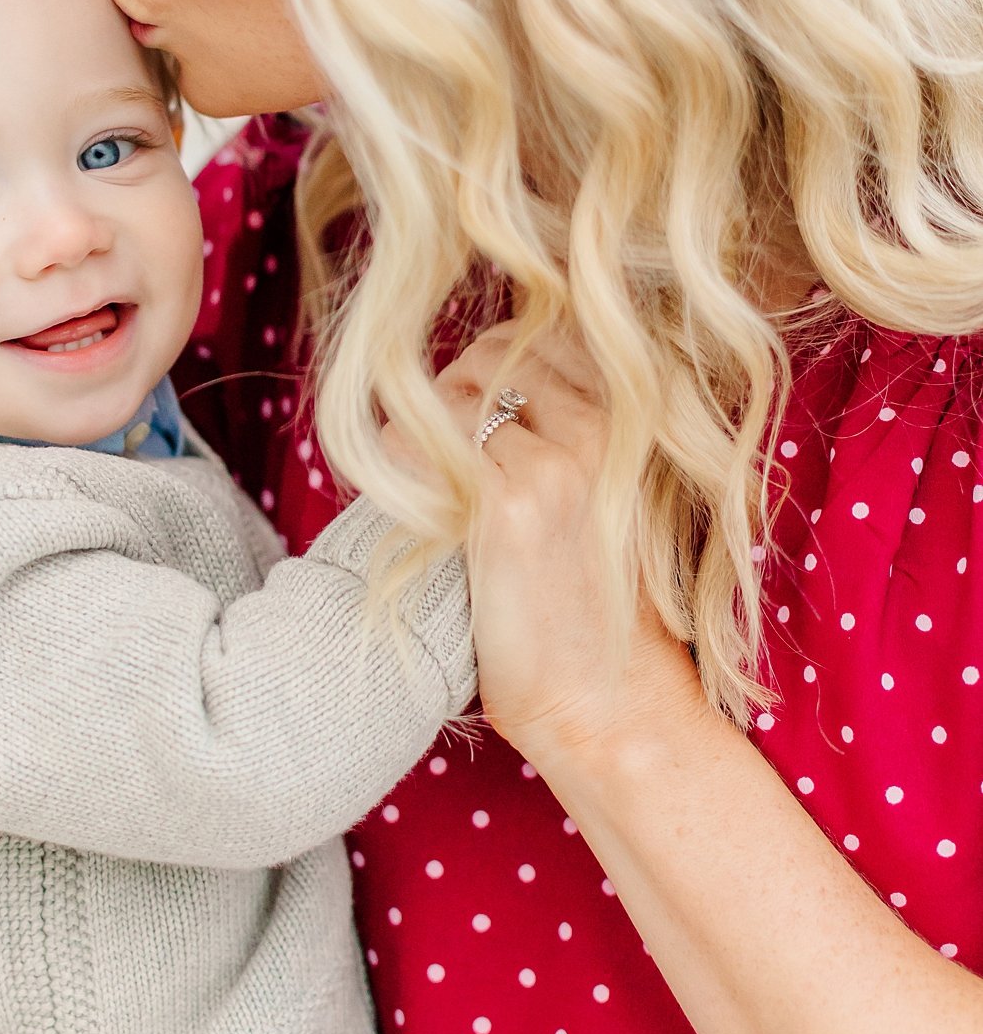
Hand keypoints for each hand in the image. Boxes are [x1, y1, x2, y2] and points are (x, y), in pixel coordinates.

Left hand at [433, 321, 699, 766]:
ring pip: (449, 397)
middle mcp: (601, 426)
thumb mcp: (603, 498)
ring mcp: (557, 462)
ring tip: (434, 493)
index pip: (538, 333)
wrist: (609, 700)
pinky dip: (402, 467)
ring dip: (424, 437)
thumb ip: (566, 430)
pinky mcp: (510, 505)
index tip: (471, 421)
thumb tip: (479, 378)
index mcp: (631, 418)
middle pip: (489, 356)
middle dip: (451, 395)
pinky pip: (421, 444)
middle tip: (446, 461)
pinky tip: (416, 509)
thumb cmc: (592, 604)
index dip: (486, 369)